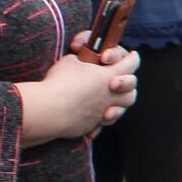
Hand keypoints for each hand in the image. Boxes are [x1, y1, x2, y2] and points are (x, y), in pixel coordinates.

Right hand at [20, 43, 137, 142]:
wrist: (49, 109)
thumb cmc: (60, 82)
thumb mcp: (70, 61)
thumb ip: (83, 60)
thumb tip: (82, 62)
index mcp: (109, 76)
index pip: (131, 64)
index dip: (132, 58)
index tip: (133, 55)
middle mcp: (110, 96)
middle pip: (131, 92)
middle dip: (128, 85)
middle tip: (117, 80)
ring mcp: (102, 112)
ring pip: (121, 110)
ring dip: (118, 105)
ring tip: (108, 100)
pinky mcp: (91, 125)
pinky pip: (101, 124)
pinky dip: (99, 120)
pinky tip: (92, 117)